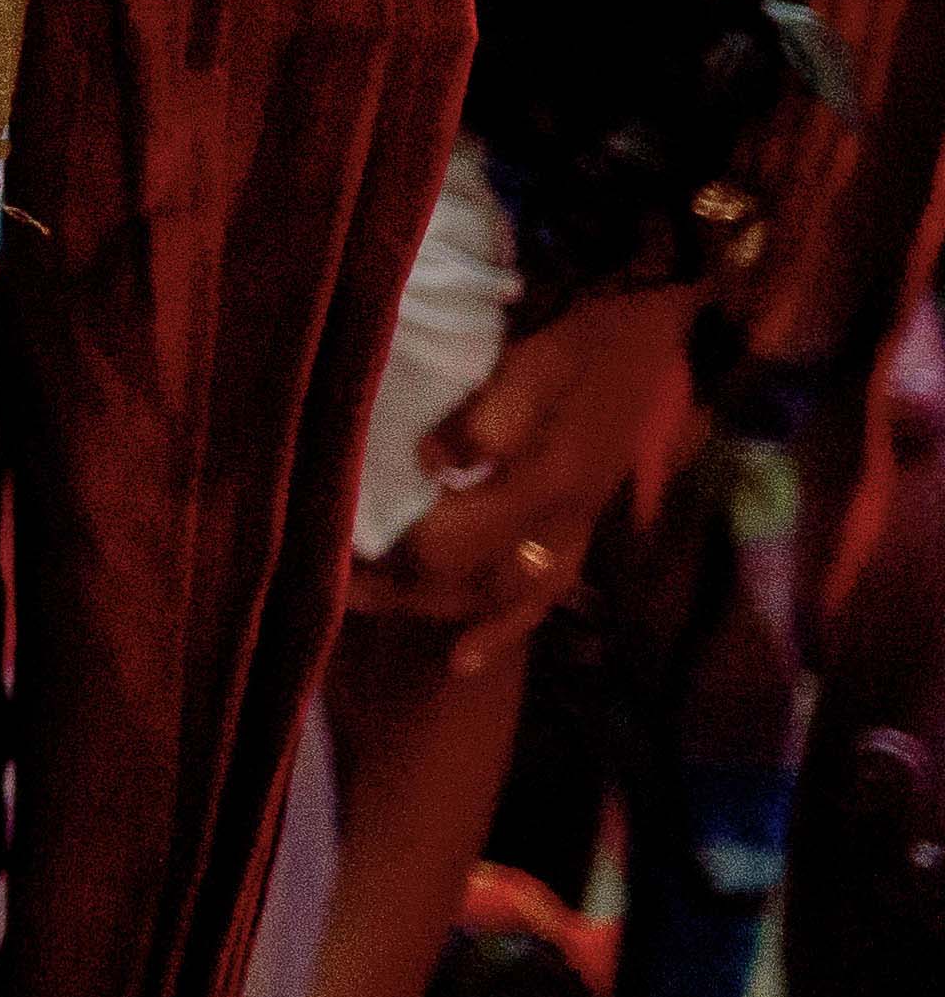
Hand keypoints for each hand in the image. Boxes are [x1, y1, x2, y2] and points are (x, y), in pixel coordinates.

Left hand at [356, 277, 694, 674]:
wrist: (669, 335)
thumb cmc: (596, 339)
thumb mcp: (540, 362)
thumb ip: (489, 418)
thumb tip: (432, 464)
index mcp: (543, 485)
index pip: (449, 539)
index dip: (388, 550)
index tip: (328, 547)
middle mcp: (558, 523)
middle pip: (466, 577)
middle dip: (397, 585)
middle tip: (329, 583)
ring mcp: (573, 529)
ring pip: (498, 596)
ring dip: (434, 607)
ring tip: (368, 608)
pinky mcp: (580, 525)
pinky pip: (543, 595)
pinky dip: (502, 630)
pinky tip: (464, 660)